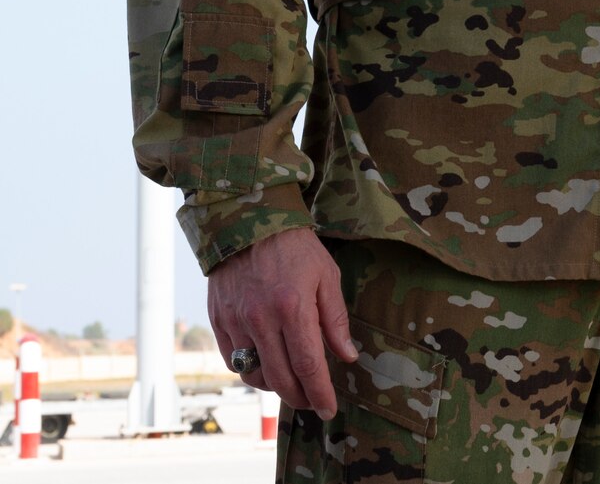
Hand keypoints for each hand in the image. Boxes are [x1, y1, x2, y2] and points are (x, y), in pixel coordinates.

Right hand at [208, 227, 357, 418]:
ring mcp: (236, 323)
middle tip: (315, 403)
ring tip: (294, 384)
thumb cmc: (296, 248)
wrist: (249, 222)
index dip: (320, 392)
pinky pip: (234, 361)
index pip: (308, 364)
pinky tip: (268, 367)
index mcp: (293, 308)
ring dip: (275, 387)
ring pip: (254, 375)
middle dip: (300, 398)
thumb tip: (346, 356)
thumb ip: (335, 319)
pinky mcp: (219, 322)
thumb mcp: (327, 276)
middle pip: (280, 378)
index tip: (330, 409)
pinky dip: (252, 371)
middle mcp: (261, 320)